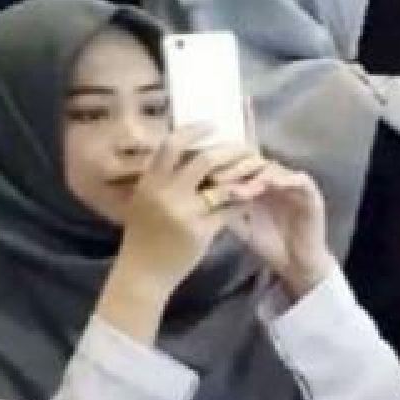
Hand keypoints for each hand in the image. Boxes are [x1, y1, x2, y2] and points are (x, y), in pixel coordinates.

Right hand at [115, 125, 247, 292]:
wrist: (142, 274)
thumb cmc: (144, 236)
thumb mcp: (144, 201)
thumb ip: (161, 179)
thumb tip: (185, 154)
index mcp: (150, 182)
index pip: (171, 146)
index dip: (193, 131)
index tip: (212, 125)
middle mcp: (166, 194)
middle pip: (204, 160)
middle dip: (230, 151)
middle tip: (246, 148)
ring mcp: (184, 213)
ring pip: (222, 185)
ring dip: (243, 174)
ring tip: (257, 168)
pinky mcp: (200, 232)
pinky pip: (228, 210)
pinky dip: (242, 200)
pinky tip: (253, 194)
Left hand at [206, 155, 333, 296]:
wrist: (296, 265)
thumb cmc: (268, 245)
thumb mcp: (240, 226)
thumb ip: (224, 209)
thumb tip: (199, 194)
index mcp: (257, 183)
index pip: (238, 165)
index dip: (221, 167)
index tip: (203, 178)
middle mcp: (275, 179)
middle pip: (254, 161)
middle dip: (234, 168)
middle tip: (218, 179)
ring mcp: (293, 184)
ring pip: (273, 168)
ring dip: (256, 176)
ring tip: (239, 190)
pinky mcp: (311, 193)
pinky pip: (299, 179)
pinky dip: (284, 179)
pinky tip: (269, 184)